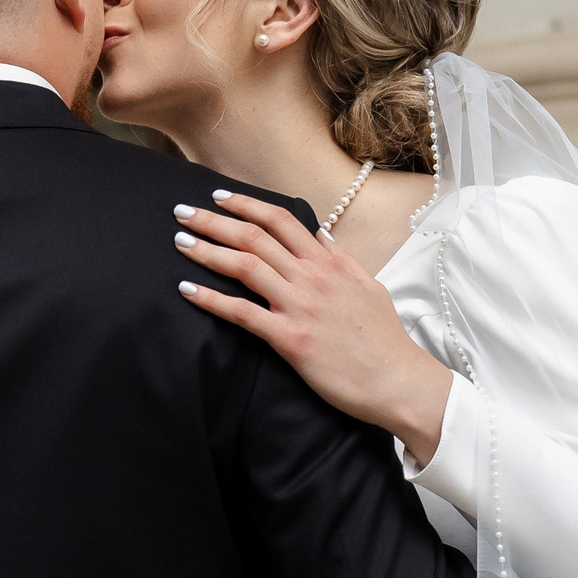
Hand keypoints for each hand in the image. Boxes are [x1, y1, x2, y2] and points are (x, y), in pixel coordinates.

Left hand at [173, 192, 454, 465]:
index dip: (246, 205)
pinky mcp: (291, 338)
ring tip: (179, 242)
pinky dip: (210, 299)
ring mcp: (301, 306)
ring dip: (207, 251)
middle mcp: (313, 277)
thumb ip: (340, 259)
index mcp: (330, 262)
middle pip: (254, 236)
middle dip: (213, 220)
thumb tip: (320, 234)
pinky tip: (186, 290)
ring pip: (245, 266)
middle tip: (182, 212)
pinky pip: (242, 313)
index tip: (219, 197)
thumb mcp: (368, 287)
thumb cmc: (384, 339)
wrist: (398, 380)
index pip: (281, 220)